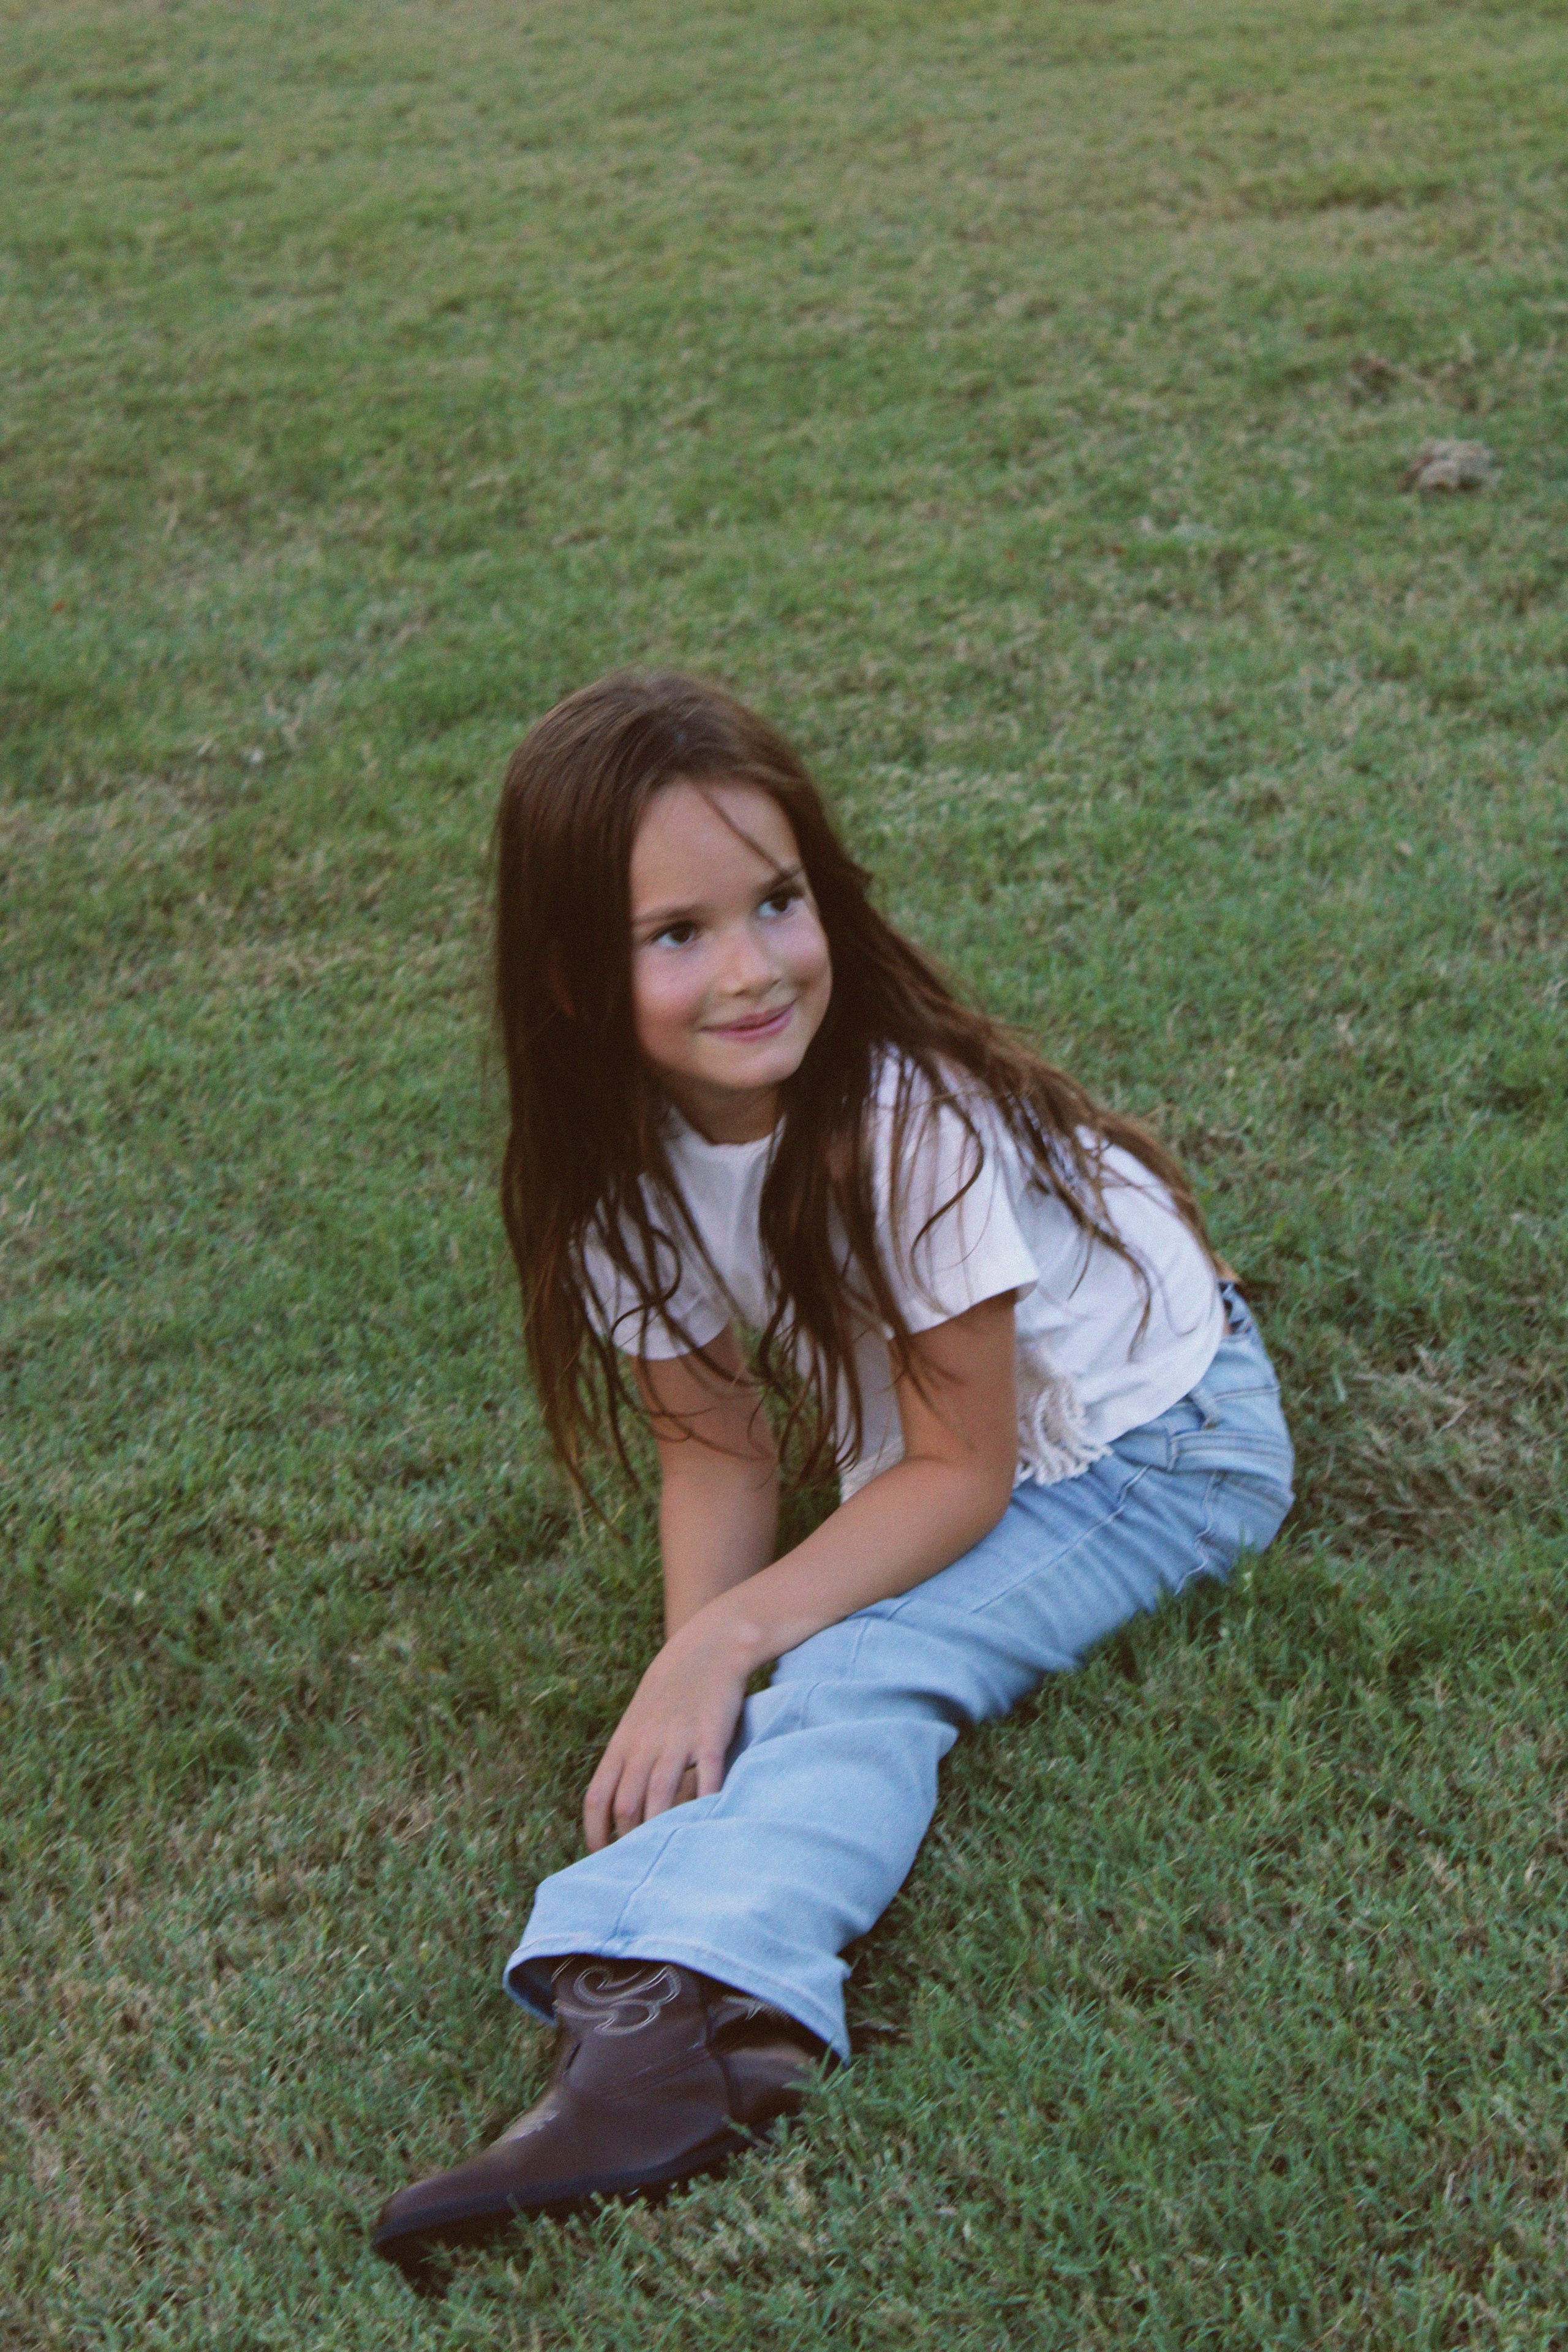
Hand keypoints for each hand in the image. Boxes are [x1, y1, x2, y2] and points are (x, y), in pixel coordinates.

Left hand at [583, 1614, 750, 1853]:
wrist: (706, 1648)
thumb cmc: (670, 1691)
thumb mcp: (638, 1723)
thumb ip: (629, 1761)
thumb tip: (619, 1807)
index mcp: (623, 1743)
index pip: (597, 1796)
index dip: (595, 1831)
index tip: (601, 1855)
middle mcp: (645, 1745)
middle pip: (626, 1804)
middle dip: (629, 1838)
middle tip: (640, 1859)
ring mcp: (677, 1741)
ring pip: (659, 1797)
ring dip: (660, 1829)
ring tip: (666, 1850)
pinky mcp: (709, 1736)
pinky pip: (706, 1777)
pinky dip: (704, 1805)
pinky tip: (706, 1824)